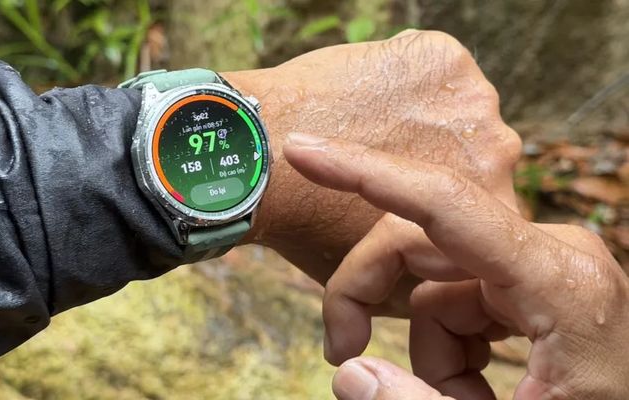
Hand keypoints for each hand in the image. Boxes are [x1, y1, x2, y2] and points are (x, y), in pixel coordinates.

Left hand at [223, 30, 520, 311]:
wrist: (264, 161)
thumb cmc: (312, 230)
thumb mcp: (381, 291)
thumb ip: (428, 290)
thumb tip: (429, 310)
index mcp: (493, 212)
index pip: (479, 207)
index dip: (444, 212)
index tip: (401, 212)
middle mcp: (497, 152)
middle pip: (469, 157)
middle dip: (433, 165)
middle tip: (380, 177)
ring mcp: (473, 99)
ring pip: (451, 113)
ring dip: (420, 125)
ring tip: (370, 135)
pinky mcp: (443, 57)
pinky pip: (431, 69)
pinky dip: (403, 81)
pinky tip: (366, 99)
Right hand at [284, 134, 628, 398]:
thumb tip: (349, 375)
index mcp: (556, 280)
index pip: (443, 204)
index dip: (365, 173)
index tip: (304, 153)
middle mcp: (545, 255)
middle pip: (417, 245)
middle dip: (370, 296)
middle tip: (340, 351)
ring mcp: (536, 268)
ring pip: (432, 285)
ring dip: (425, 352)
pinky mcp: (527, 285)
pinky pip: (456, 303)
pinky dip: (447, 352)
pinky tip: (475, 390)